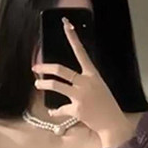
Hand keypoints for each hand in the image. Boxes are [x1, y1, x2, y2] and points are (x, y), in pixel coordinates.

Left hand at [31, 16, 133, 145]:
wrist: (112, 122)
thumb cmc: (106, 104)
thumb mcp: (98, 86)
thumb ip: (84, 80)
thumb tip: (69, 79)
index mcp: (92, 74)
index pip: (81, 52)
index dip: (73, 38)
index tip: (66, 25)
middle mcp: (85, 82)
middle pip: (61, 70)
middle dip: (45, 68)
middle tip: (36, 68)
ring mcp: (80, 95)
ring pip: (56, 85)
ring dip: (44, 85)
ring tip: (38, 85)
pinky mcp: (76, 109)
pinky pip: (60, 109)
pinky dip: (55, 111)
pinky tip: (52, 112)